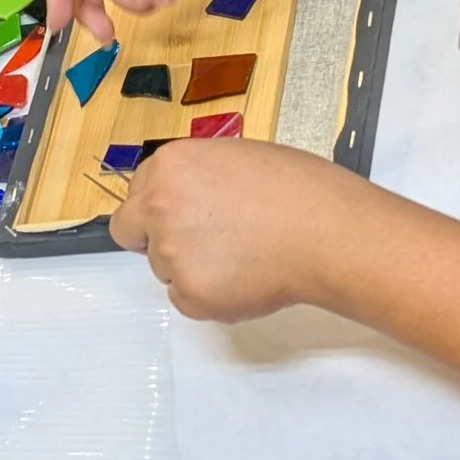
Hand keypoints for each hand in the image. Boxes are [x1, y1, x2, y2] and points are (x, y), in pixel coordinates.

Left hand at [109, 138, 355, 319]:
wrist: (329, 232)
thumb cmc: (299, 192)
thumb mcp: (236, 159)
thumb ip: (196, 178)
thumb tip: (184, 195)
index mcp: (169, 165)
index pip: (137, 193)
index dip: (158, 207)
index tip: (181, 217)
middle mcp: (158, 205)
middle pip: (130, 231)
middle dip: (152, 239)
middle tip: (197, 245)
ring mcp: (170, 251)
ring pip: (163, 268)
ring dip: (191, 267)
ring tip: (243, 256)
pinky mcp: (189, 292)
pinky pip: (186, 300)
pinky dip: (210, 297)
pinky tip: (246, 279)